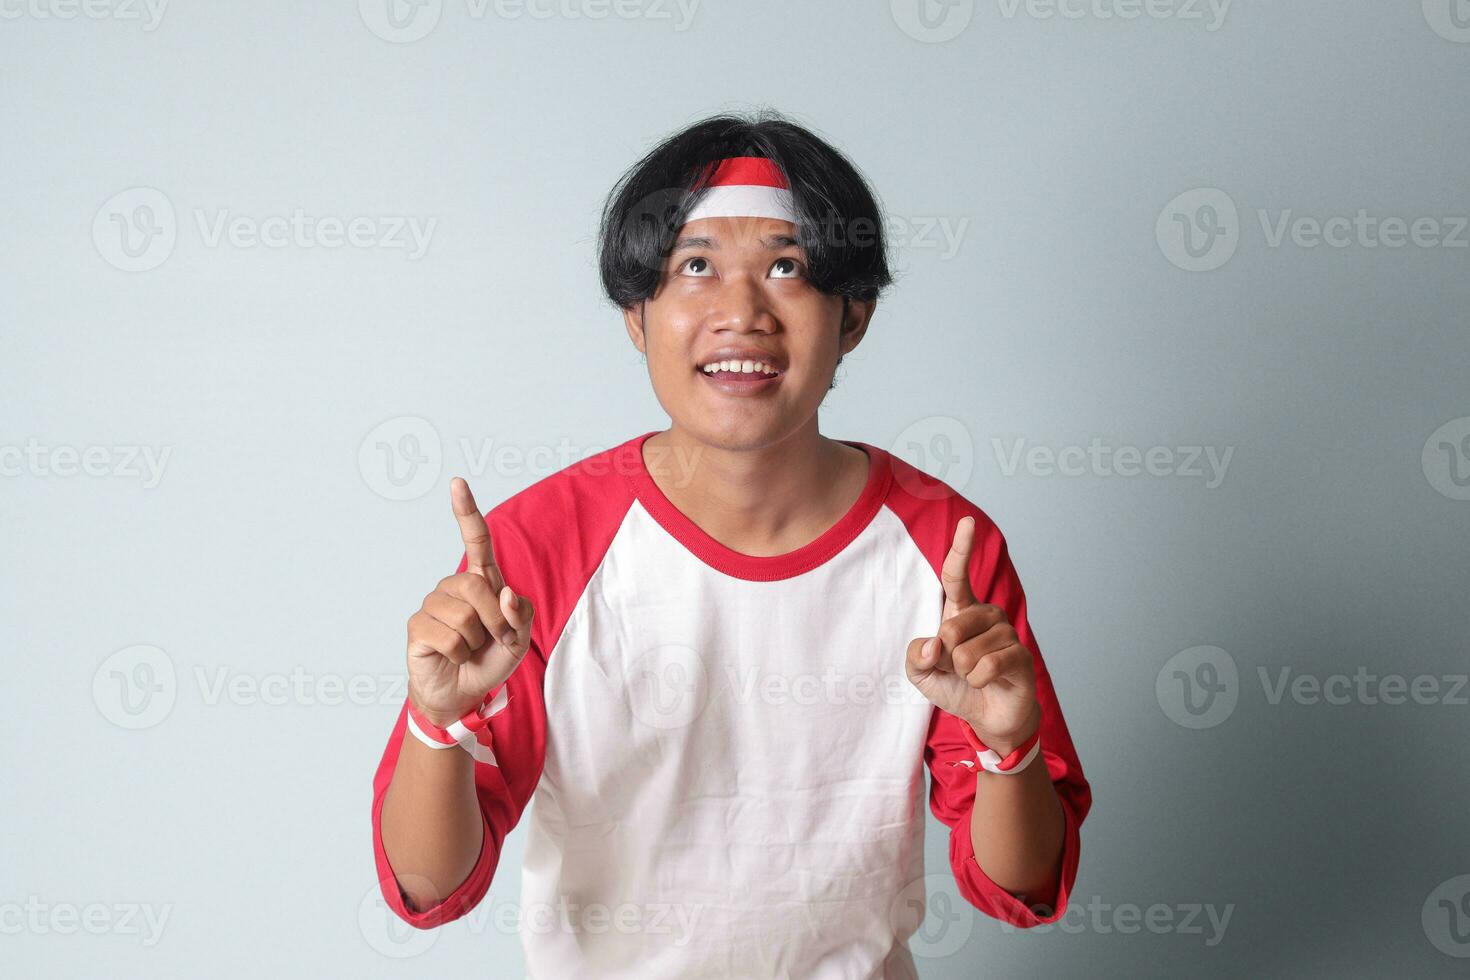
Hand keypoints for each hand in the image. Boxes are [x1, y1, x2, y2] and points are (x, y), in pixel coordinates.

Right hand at [405, 478, 534, 727]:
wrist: (464, 694)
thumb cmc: (490, 660)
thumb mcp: (519, 640)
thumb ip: (521, 615)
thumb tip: (506, 592)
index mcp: (481, 581)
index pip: (475, 540)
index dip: (466, 511)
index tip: (457, 482)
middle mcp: (454, 586)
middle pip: (476, 586)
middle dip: (495, 620)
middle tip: (496, 641)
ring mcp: (433, 604)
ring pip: (463, 615)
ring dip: (477, 640)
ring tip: (471, 650)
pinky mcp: (418, 626)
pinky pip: (448, 637)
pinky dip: (459, 653)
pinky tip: (452, 657)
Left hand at [905, 516, 1039, 756]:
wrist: (989, 717)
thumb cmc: (956, 686)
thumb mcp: (921, 674)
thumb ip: (915, 656)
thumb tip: (934, 643)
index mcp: (961, 610)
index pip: (956, 575)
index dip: (961, 548)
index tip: (968, 522)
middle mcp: (987, 614)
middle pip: (951, 627)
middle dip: (946, 657)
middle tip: (959, 667)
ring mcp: (1006, 632)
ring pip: (967, 652)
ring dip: (964, 672)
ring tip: (975, 675)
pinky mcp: (1020, 655)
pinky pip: (987, 666)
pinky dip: (978, 680)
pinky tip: (987, 682)